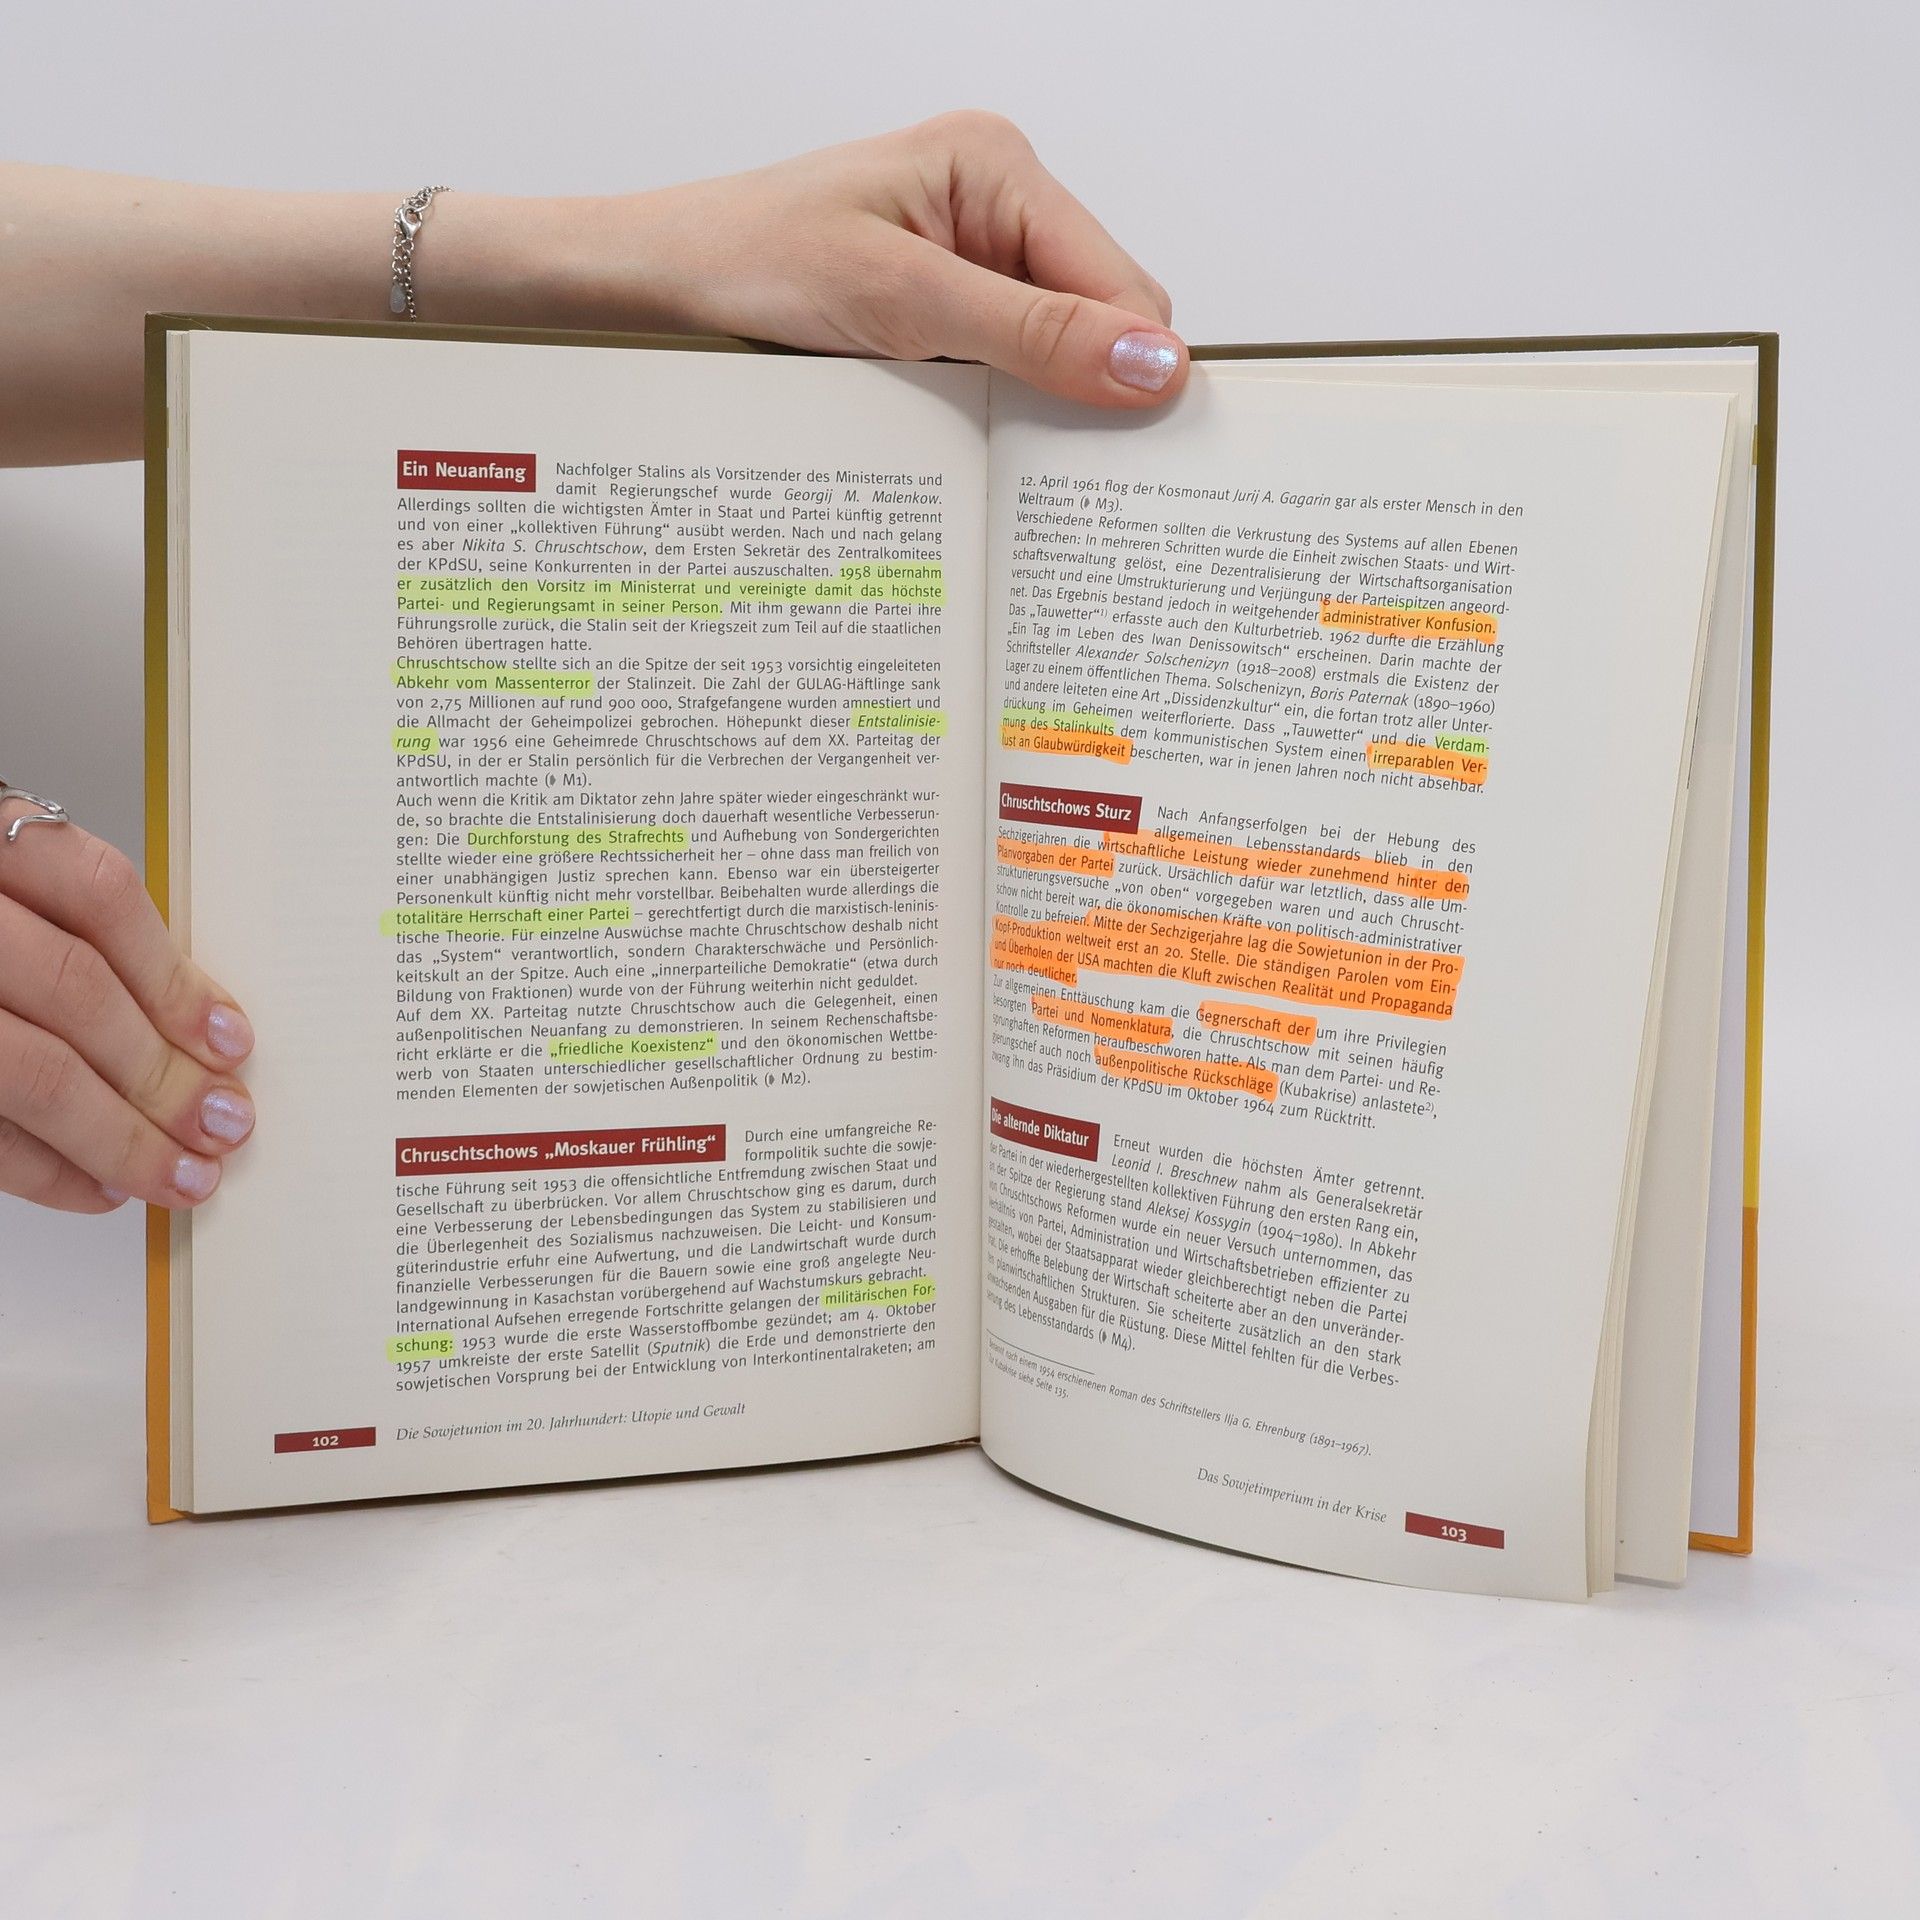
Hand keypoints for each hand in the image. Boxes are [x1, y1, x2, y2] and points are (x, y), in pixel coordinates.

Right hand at [0, 795, 254, 1213]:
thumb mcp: (20, 893)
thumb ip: (90, 939)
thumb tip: (199, 1033)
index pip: (98, 899)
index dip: (174, 980)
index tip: (231, 1044)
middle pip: (77, 992)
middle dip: (164, 1074)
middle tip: (223, 1125)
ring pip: (33, 1071)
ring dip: (120, 1137)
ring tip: (180, 1174)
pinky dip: (45, 1171)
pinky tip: (100, 1187)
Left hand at [559, 111, 1189, 408]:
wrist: (659, 283)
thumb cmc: (752, 260)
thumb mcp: (904, 302)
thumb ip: (1035, 333)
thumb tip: (1153, 364)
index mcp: (998, 166)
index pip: (1122, 282)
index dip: (1134, 367)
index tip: (1133, 450)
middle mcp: (995, 203)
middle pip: (1099, 320)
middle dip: (1082, 389)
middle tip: (1044, 462)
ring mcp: (970, 259)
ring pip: (1057, 354)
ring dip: (1033, 405)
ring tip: (987, 440)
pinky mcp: (943, 308)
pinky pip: (1006, 368)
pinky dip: (996, 408)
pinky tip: (961, 431)